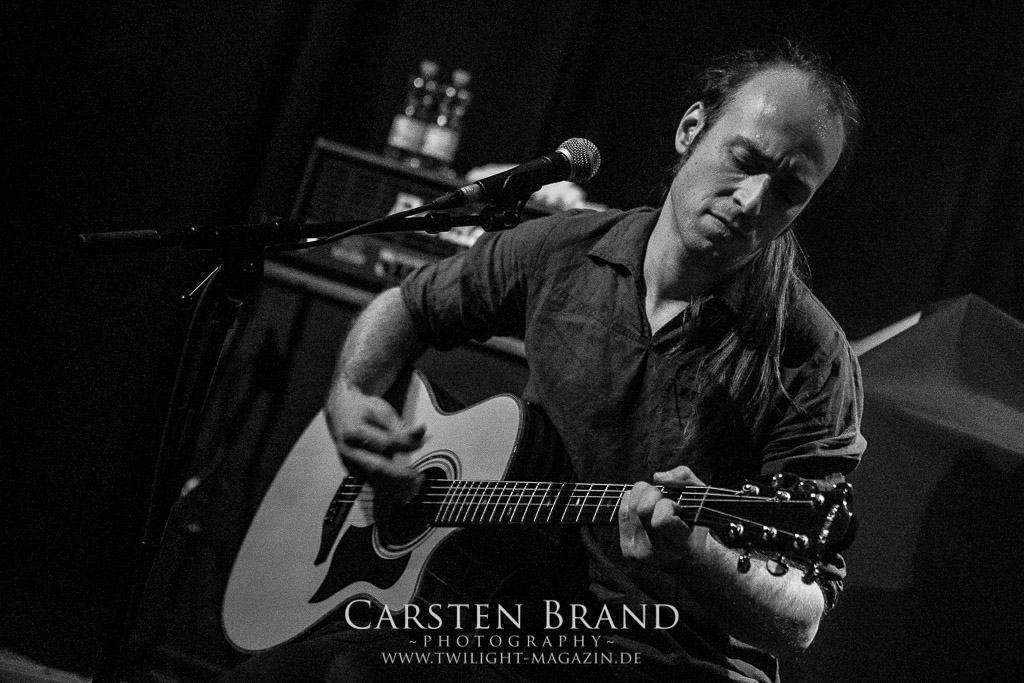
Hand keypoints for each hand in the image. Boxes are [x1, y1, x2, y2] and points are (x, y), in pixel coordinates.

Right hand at [324, 377, 425, 505]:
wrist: (340, 412)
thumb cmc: (362, 410)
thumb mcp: (381, 410)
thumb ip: (400, 425)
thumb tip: (421, 431)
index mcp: (354, 430)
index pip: (385, 442)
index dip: (406, 445)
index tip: (421, 442)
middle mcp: (348, 450)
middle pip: (376, 467)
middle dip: (400, 474)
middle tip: (418, 475)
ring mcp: (349, 463)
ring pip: (374, 480)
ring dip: (396, 485)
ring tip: (415, 482)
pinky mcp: (354, 471)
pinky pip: (372, 483)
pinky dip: (389, 488)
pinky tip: (404, 487)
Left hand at [619, 465, 708, 567]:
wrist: (688, 554)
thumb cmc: (694, 519)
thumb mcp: (700, 495)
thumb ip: (685, 478)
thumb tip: (657, 477)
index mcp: (681, 543)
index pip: (661, 520)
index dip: (667, 505)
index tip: (677, 509)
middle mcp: (659, 552)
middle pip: (642, 508)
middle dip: (654, 495)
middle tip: (666, 503)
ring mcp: (641, 553)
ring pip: (631, 504)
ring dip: (643, 496)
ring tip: (657, 507)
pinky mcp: (628, 550)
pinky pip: (622, 510)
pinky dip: (633, 502)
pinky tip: (646, 512)